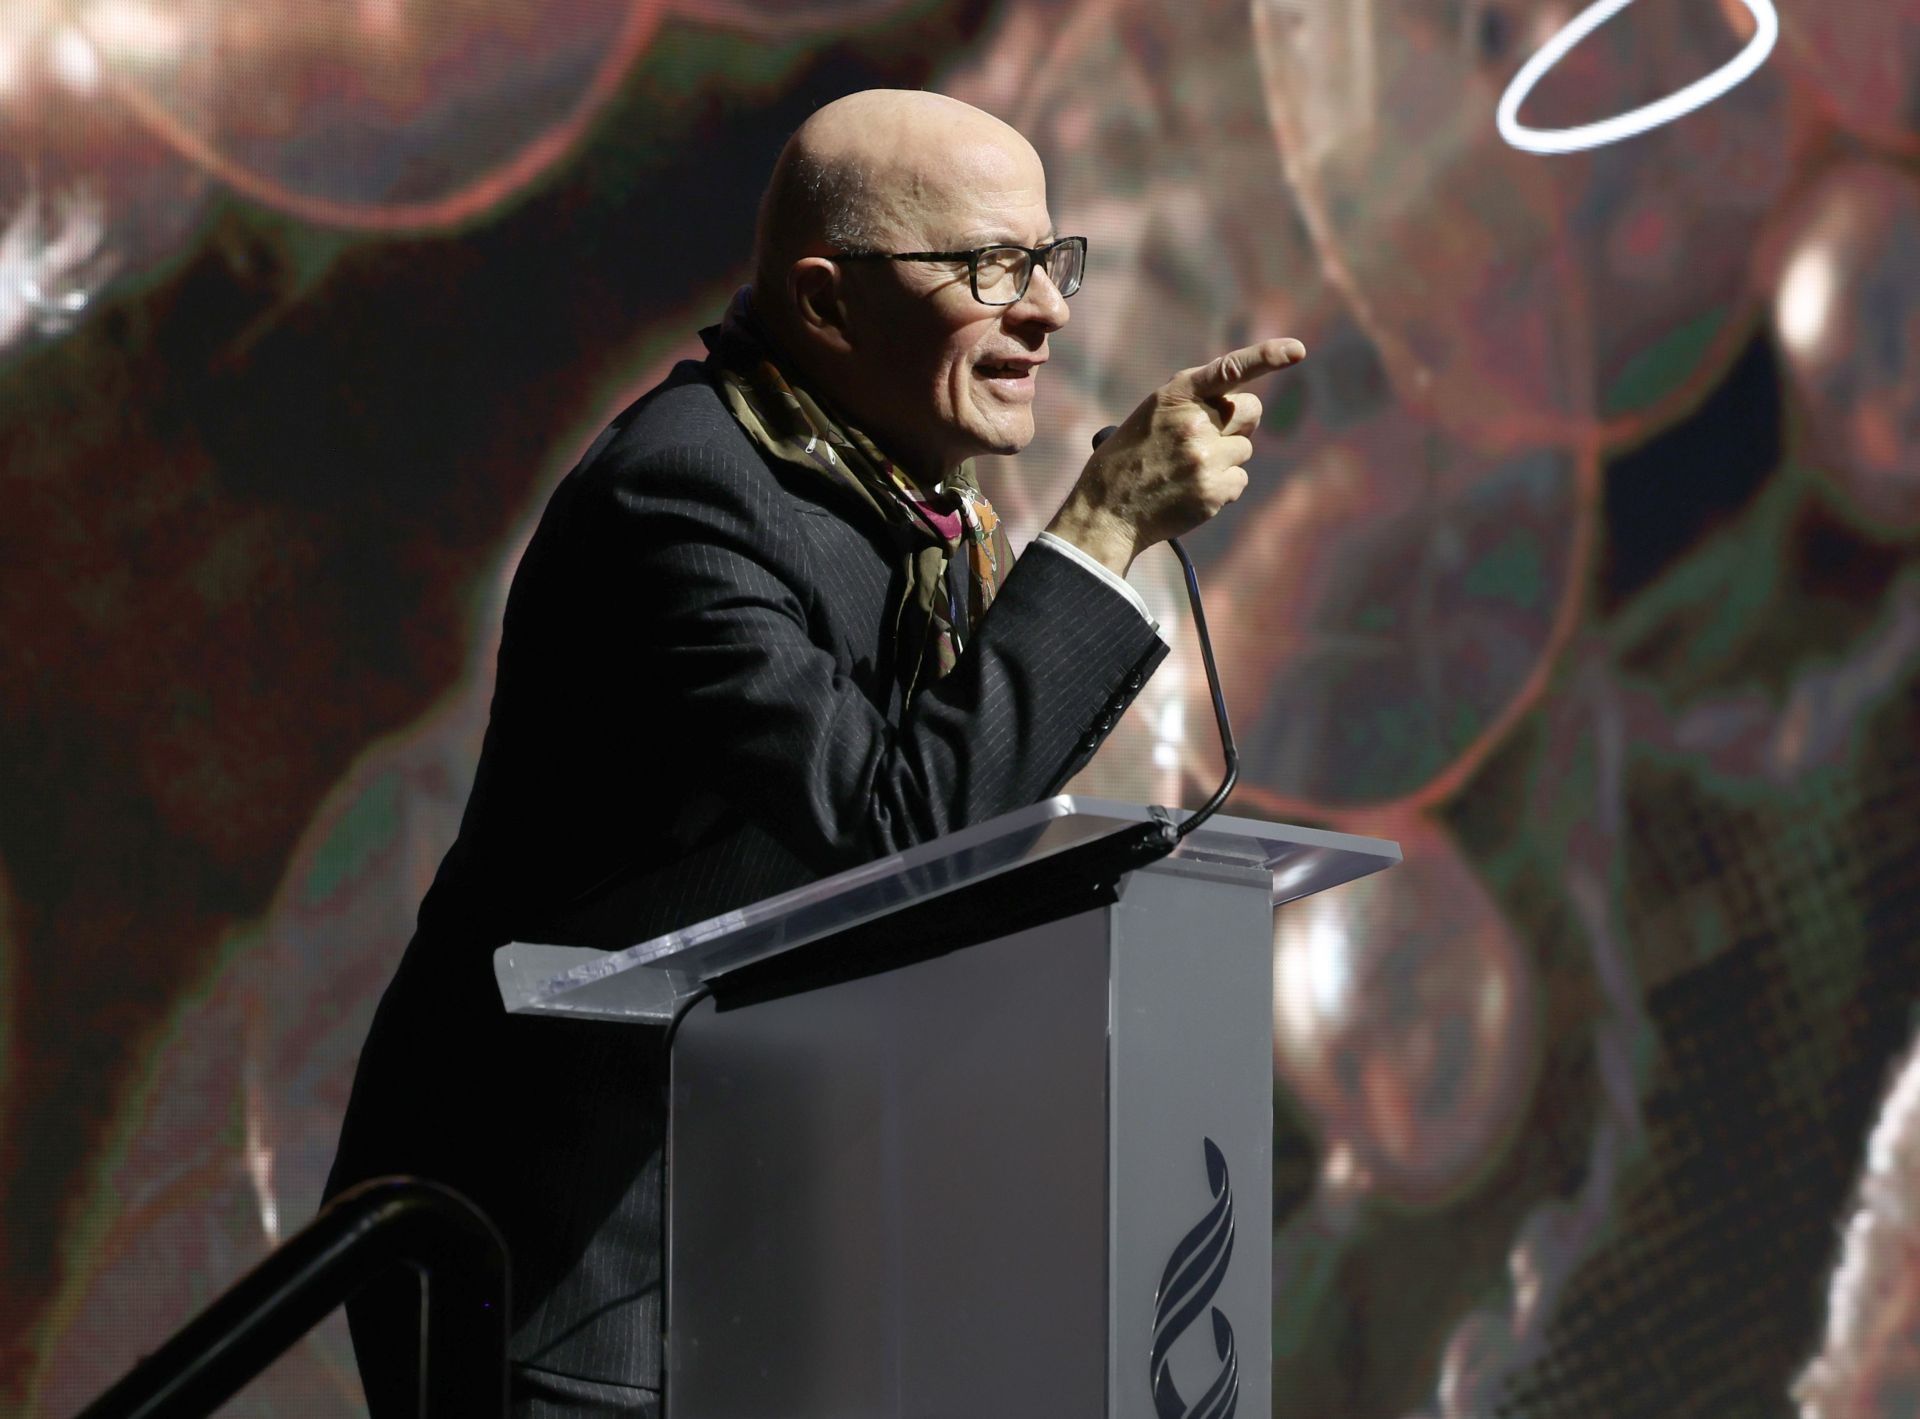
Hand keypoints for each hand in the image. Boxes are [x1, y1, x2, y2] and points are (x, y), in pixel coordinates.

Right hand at [1045, 337, 1306, 573]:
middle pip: (1250, 411)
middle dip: (1237, 422)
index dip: (1269, 356)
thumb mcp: (1151, 415)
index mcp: (1176, 395)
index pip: (1231, 369)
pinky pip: (1239, 481)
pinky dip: (1221, 488)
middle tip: (1208, 439)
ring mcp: (1206, 457)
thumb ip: (1192, 404)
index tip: (1298, 351)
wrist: (1106, 511)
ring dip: (1224, 460)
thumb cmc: (1129, 459)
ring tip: (1185, 472)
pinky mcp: (1213, 490)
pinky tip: (1190, 491)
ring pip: (1244, 450)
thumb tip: (1240, 411)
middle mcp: (1195, 422)